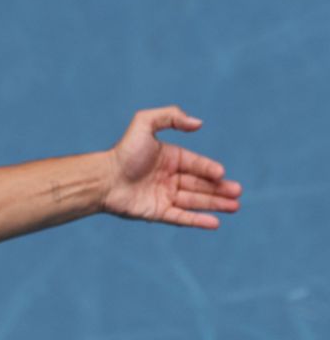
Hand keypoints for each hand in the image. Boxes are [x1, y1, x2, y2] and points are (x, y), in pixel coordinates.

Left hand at [103, 106, 241, 227]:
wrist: (102, 179)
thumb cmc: (123, 152)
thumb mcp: (144, 123)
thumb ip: (170, 116)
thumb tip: (199, 124)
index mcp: (170, 158)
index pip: (197, 164)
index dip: (210, 169)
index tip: (222, 173)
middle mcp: (168, 178)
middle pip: (200, 185)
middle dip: (220, 189)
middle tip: (237, 193)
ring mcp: (163, 196)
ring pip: (195, 202)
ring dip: (215, 204)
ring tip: (235, 206)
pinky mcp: (156, 213)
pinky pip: (181, 218)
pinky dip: (197, 220)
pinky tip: (214, 222)